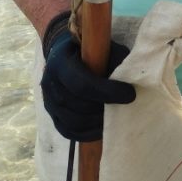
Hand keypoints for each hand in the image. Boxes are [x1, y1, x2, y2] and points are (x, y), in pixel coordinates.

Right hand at [40, 26, 134, 140]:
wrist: (64, 54)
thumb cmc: (89, 50)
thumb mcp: (103, 46)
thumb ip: (115, 59)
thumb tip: (132, 80)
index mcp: (60, 62)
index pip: (82, 84)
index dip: (108, 92)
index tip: (130, 94)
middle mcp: (49, 83)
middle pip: (78, 106)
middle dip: (104, 109)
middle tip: (124, 106)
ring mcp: (48, 101)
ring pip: (74, 122)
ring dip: (98, 123)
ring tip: (116, 118)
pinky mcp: (52, 115)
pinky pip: (68, 132)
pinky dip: (87, 134)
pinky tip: (103, 128)